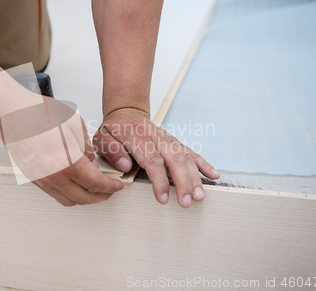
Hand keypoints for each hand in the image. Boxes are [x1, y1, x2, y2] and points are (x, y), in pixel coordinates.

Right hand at [0, 96, 123, 206]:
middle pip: (84, 198)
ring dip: (83, 197)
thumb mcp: (74, 125)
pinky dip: (67, 192)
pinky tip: (73, 181)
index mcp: (68, 164)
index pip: (96, 184)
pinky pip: (54, 193)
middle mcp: (54, 177)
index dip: (110, 187)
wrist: (11, 114)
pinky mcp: (33, 178)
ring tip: (92, 187)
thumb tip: (91, 163)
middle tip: (109, 190)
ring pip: (68, 200)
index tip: (117, 186)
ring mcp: (41, 180)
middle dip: (100, 196)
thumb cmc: (39, 114)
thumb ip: (87, 148)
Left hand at [93, 108, 219, 207]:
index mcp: (138, 137)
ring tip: (199, 196)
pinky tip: (213, 175)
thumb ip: (112, 151)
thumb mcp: (102, 137)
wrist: (127, 113)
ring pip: (186, 157)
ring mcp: (169, 140)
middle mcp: (157, 137)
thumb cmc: (114, 129)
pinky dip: (203, 163)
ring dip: (195, 177)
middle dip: (183, 182)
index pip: (152, 160)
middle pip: (174, 159)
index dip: (160, 180)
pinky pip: (191, 152)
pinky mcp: (176, 142)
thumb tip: (125, 166)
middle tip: (187, 202)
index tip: (163, 197)